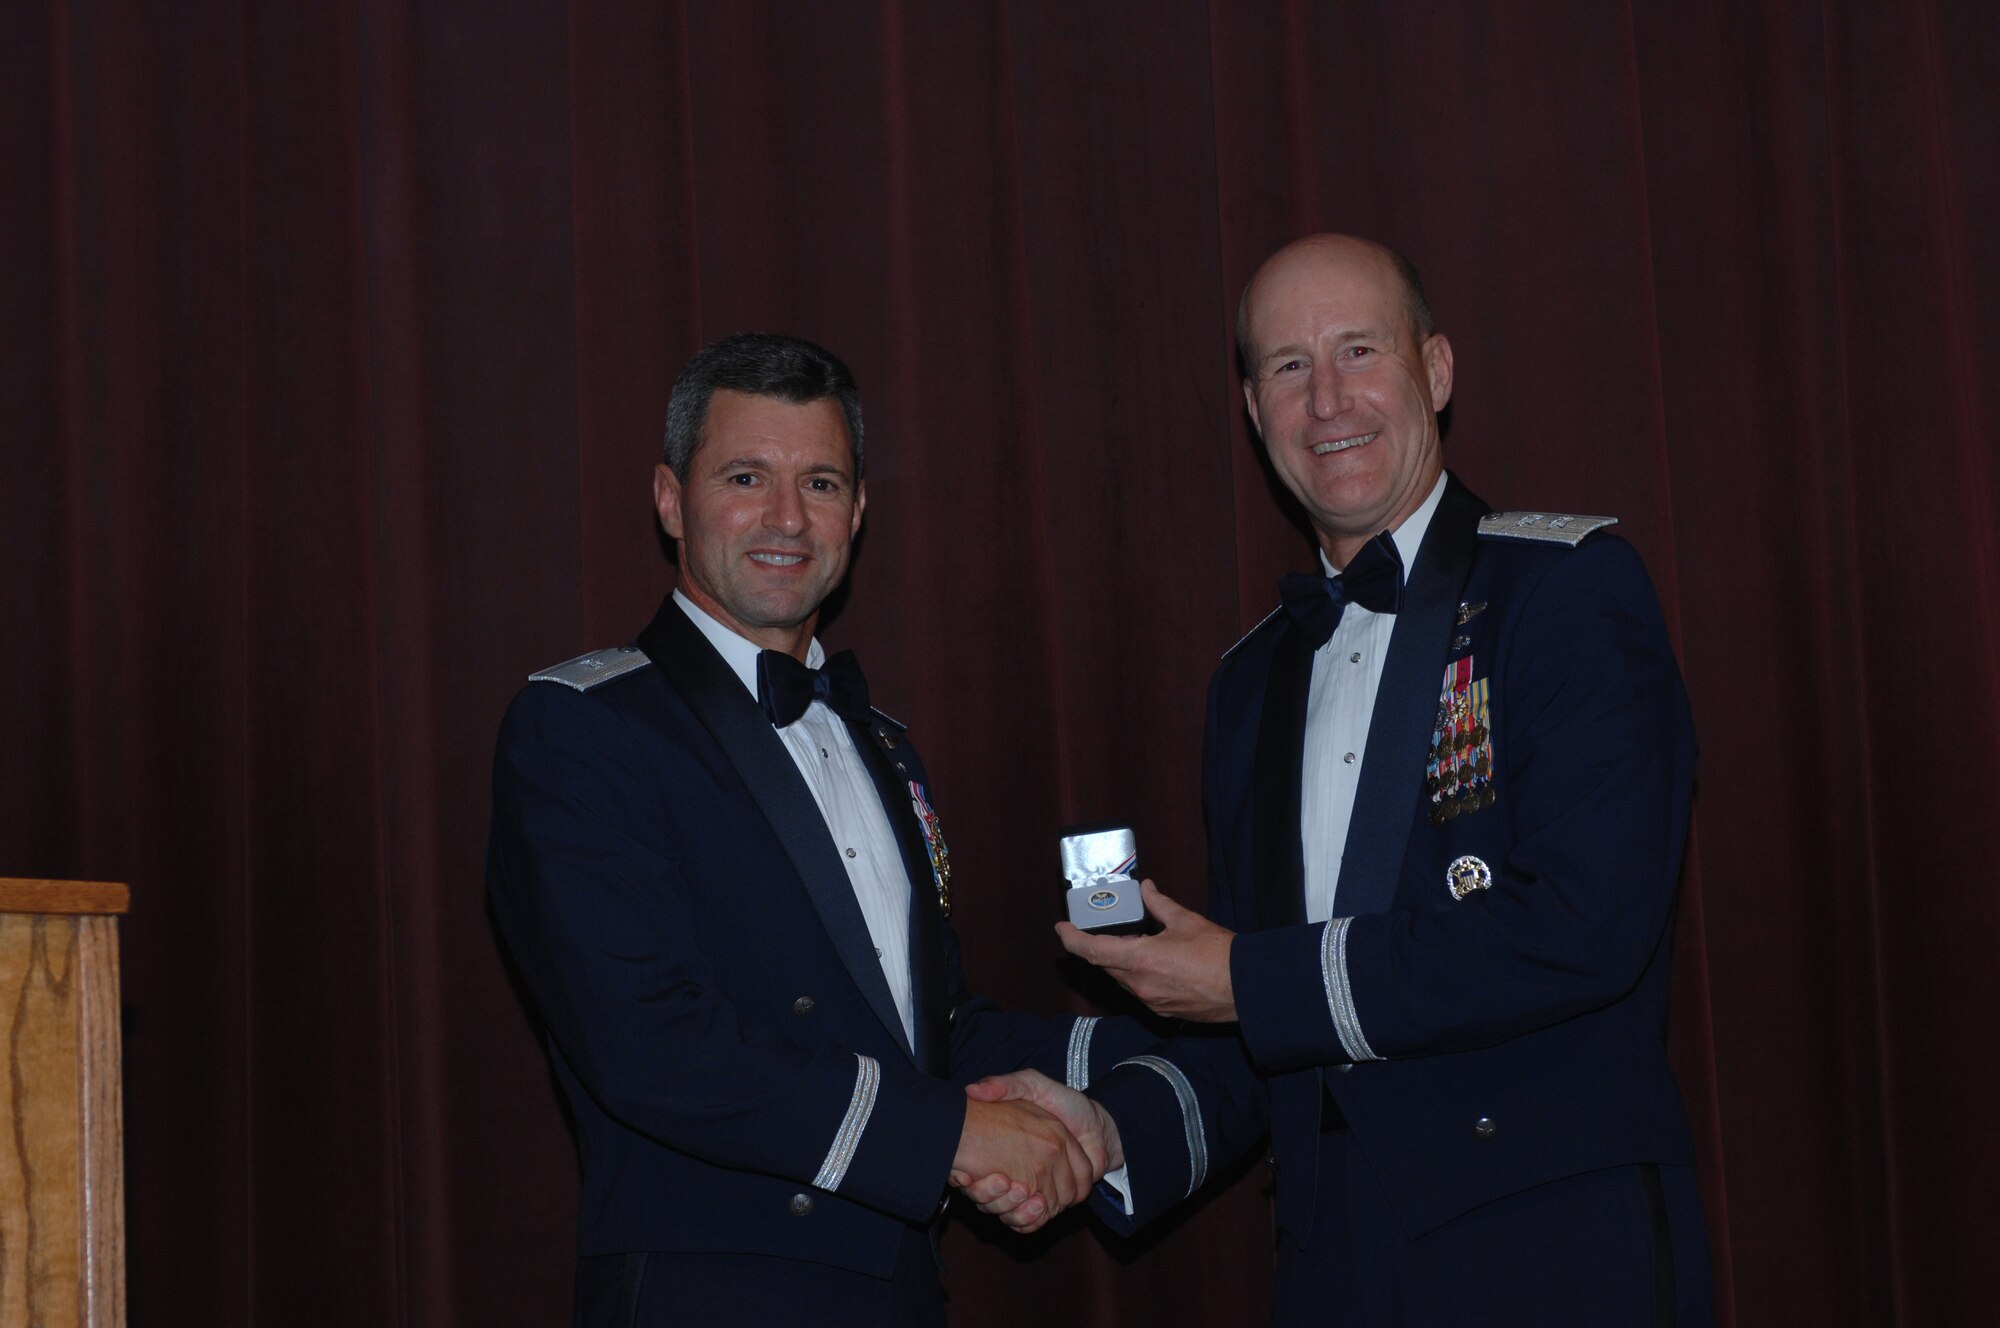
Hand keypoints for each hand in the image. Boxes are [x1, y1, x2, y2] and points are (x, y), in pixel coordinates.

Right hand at [956, 1070, 1121, 1230]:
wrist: (1101, 1125)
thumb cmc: (1066, 1103)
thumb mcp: (1032, 1085)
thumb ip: (1005, 1085)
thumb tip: (972, 1091)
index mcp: (1006, 1151)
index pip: (975, 1176)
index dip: (972, 1179)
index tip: (964, 1177)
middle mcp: (1015, 1174)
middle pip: (991, 1199)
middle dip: (989, 1197)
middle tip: (997, 1182)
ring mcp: (1033, 1190)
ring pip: (1010, 1213)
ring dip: (1010, 1208)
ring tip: (1019, 1190)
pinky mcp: (1051, 1203)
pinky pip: (1032, 1223)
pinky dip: (1030, 1219)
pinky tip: (1036, 1203)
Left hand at [1056, 879, 1237, 1020]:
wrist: (1245, 988)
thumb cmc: (1219, 954)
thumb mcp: (1186, 921)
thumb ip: (1159, 904)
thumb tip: (1146, 889)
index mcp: (1141, 960)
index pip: (1092, 951)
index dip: (1072, 939)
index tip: (1062, 929)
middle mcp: (1140, 985)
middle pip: (1105, 965)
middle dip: (1103, 947)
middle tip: (1108, 929)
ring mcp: (1150, 1002)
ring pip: (1122, 980)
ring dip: (1122, 962)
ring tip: (1138, 944)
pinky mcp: (1163, 1011)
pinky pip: (1139, 991)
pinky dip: (1138, 976)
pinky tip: (1155, 963)